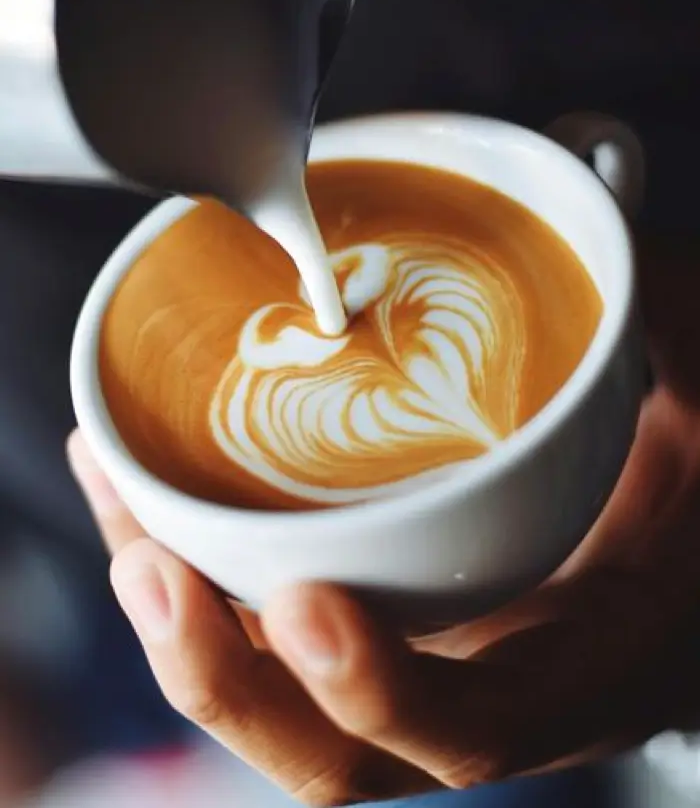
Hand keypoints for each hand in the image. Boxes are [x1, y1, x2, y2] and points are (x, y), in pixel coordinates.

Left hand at [68, 233, 699, 806]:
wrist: (666, 529)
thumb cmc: (687, 473)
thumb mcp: (687, 397)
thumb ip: (649, 310)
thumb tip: (599, 160)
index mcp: (581, 663)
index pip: (473, 729)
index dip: (380, 693)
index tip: (307, 605)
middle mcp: (484, 686)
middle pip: (335, 752)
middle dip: (226, 679)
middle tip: (152, 569)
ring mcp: (415, 665)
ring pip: (277, 698)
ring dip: (180, 630)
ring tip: (121, 516)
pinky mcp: (369, 627)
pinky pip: (262, 635)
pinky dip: (195, 575)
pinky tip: (142, 499)